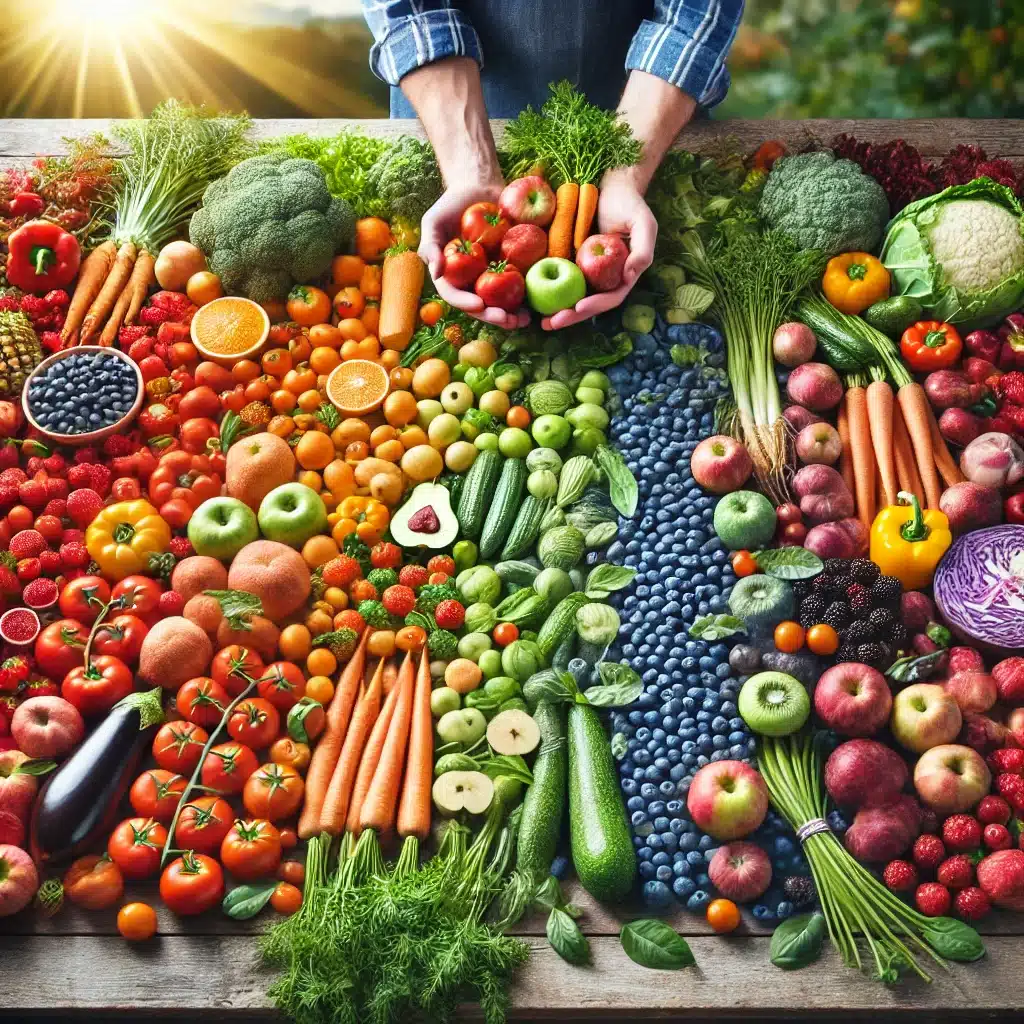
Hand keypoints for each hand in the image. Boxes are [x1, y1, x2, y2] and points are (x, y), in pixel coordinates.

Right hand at [419, 182, 530, 329]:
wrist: (479, 187)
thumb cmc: (451, 204)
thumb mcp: (433, 221)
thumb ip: (430, 246)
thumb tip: (436, 272)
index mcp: (452, 276)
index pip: (456, 295)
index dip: (466, 303)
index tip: (479, 304)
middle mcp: (472, 281)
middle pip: (481, 306)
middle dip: (493, 316)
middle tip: (506, 319)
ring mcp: (492, 276)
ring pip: (501, 303)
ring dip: (513, 315)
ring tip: (524, 320)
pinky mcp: (512, 268)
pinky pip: (519, 286)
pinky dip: (527, 297)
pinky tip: (536, 304)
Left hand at [540, 170, 656, 330]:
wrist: (609, 184)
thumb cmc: (629, 203)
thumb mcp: (643, 223)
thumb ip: (643, 250)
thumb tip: (630, 276)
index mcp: (621, 275)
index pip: (609, 298)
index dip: (594, 306)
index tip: (578, 307)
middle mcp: (603, 277)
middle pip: (587, 304)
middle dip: (570, 316)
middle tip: (550, 323)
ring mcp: (585, 271)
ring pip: (571, 297)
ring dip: (556, 311)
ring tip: (540, 320)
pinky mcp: (569, 260)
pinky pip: (558, 279)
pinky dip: (547, 290)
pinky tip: (533, 298)